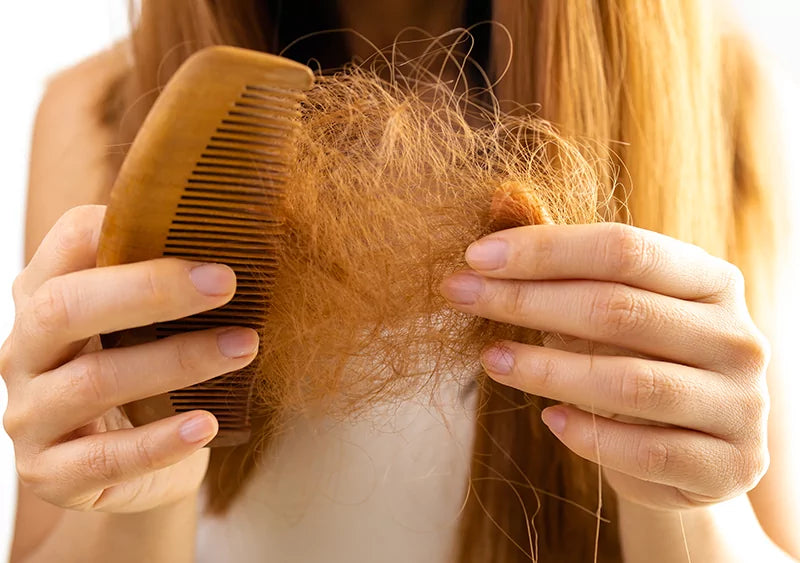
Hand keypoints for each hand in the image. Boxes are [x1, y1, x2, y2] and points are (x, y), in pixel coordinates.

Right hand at [0, 205, 258, 512]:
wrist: (136, 471)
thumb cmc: (151, 381)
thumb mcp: (152, 329)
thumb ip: (170, 288)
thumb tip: (237, 234)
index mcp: (46, 298)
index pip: (68, 242)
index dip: (124, 227)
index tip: (200, 227)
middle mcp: (24, 352)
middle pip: (64, 307)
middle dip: (150, 290)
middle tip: (226, 283)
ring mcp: (30, 415)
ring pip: (93, 381)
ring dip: (178, 362)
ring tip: (244, 348)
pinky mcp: (50, 473)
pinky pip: (104, 458)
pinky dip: (160, 440)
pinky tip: (206, 425)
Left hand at [440, 222, 769, 510]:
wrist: (695, 455)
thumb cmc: (640, 364)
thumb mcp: (615, 308)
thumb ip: (567, 263)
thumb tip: (499, 200)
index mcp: (712, 282)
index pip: (625, 249)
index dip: (545, 249)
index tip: (476, 256)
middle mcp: (736, 338)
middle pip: (618, 309)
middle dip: (527, 300)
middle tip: (461, 295)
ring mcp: (739, 405)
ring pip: (629, 383)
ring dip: (546, 369)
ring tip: (492, 359)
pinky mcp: (728, 466)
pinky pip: (646, 451)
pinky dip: (589, 435)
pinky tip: (549, 419)